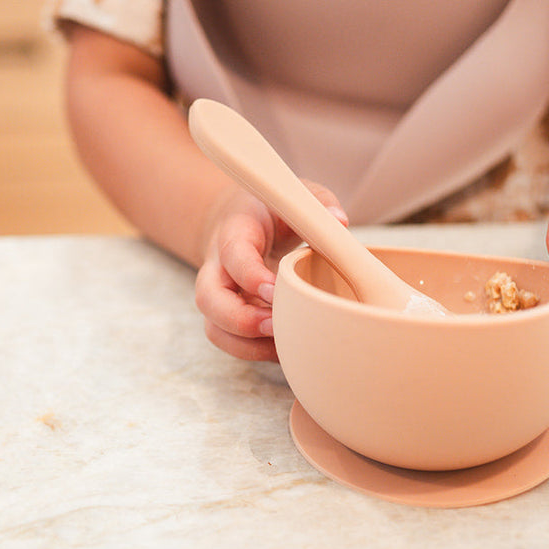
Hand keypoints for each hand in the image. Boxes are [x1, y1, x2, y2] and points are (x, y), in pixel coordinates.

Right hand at [194, 180, 346, 360]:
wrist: (243, 220)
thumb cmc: (274, 211)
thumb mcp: (295, 196)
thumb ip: (319, 203)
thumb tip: (339, 224)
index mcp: (235, 231)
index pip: (233, 255)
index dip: (250, 276)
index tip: (276, 290)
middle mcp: (217, 266)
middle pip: (208, 298)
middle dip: (240, 319)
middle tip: (276, 325)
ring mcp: (219, 295)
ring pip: (215, 328)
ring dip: (247, 344)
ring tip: (284, 344)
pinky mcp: (227, 316)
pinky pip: (230, 342)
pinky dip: (254, 352)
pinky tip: (285, 349)